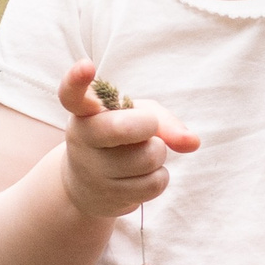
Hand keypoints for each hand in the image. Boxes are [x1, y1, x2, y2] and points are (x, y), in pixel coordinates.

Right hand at [56, 63, 197, 221]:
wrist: (87, 185)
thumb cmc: (116, 139)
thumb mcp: (133, 116)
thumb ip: (161, 119)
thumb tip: (192, 142)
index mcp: (84, 112)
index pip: (72, 94)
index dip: (77, 81)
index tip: (87, 66)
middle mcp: (82, 139)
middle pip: (121, 128)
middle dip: (147, 125)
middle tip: (148, 126)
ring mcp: (93, 171)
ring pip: (148, 157)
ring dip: (158, 153)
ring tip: (143, 153)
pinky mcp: (109, 197)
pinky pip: (154, 184)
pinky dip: (159, 177)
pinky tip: (145, 175)